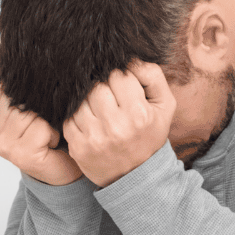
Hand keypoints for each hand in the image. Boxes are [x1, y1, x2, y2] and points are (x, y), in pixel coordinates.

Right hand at [0, 83, 82, 186]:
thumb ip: (19, 88)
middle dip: (39, 105)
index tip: (33, 106)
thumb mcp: (29, 106)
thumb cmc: (47, 136)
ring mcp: (2, 144)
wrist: (61, 169)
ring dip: (48, 120)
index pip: (5, 85)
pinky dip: (53, 133)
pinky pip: (42, 128)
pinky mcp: (19, 155)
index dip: (27, 90)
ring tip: (46, 132)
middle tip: (43, 122)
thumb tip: (24, 59)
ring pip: (31, 112)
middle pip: (18, 98)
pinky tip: (50, 143)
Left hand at [63, 62, 174, 187]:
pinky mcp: (78, 146)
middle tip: (111, 100)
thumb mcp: (164, 106)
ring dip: (89, 100)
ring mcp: (94, 137)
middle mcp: (116, 126)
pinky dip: (78, 115)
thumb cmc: (149, 134)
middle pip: (97, 85)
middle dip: (104, 88)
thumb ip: (152, 75)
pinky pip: (69, 116)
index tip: (124, 90)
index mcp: (139, 114)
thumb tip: (130, 58)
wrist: (136, 176)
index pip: (119, 75)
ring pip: (81, 99)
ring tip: (101, 110)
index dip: (121, 78)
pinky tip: (91, 122)